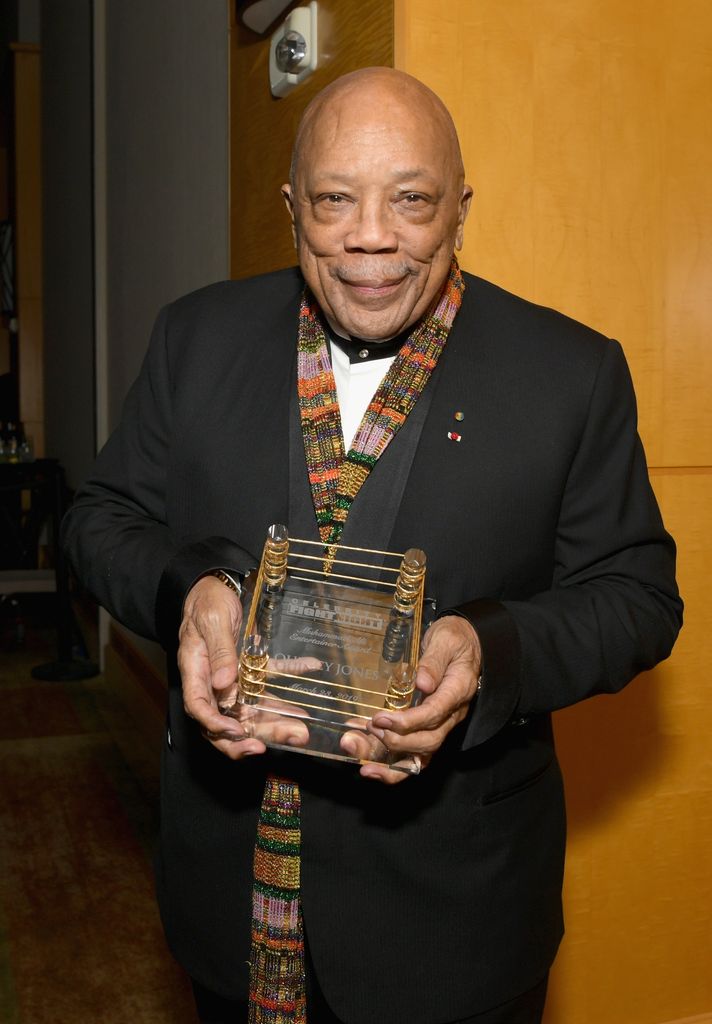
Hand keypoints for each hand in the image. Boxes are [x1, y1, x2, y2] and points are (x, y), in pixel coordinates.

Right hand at [178, 577, 320, 757]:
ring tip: (302, 728)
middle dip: (254, 736)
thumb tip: (223, 685)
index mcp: (196, 672)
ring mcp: (233, 677)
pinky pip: (271, 677)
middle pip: (229, 719)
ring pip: (253, 708)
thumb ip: (219, 652)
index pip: (200, 709)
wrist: (217, 583)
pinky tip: (311, 667)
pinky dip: (291, 673)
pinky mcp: (250, 665)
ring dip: (276, 720)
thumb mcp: (212, 621)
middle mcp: (214, 682)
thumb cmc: (207, 601)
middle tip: (281, 742)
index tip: (239, 734)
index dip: (217, 727)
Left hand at [350, 615, 481, 783]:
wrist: (464, 644)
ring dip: (394, 763)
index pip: (434, 713)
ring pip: (423, 755)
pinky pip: (416, 756)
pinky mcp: (430, 729)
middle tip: (371, 729)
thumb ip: (434, 661)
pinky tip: (371, 769)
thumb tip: (423, 683)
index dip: (408, 721)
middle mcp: (452, 714)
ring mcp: (442, 725)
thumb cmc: (453, 640)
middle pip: (429, 740)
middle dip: (398, 741)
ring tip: (366, 763)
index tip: (382, 719)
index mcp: (457, 691)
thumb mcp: (446, 640)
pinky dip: (394, 767)